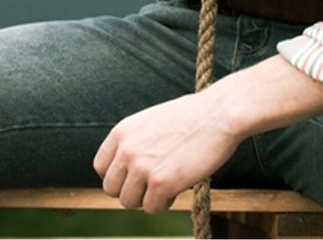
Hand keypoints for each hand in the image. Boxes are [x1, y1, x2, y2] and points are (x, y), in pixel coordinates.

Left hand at [93, 90, 239, 213]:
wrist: (220, 113)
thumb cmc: (194, 115)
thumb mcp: (154, 120)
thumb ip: (136, 141)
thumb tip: (129, 165)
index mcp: (123, 131)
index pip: (101, 167)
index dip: (118, 176)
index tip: (134, 176)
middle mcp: (127, 149)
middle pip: (112, 189)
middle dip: (132, 190)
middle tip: (154, 182)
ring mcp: (142, 167)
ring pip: (129, 202)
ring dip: (148, 198)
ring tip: (169, 182)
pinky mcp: (160, 184)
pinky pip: (152, 208)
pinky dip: (165, 203)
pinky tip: (178, 186)